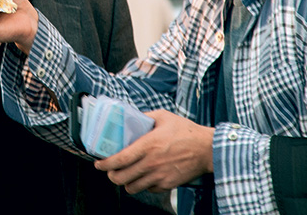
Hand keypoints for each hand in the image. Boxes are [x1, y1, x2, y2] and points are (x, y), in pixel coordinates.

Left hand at [94, 109, 213, 192]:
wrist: (207, 149)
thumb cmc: (186, 131)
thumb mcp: (163, 117)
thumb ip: (145, 117)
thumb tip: (132, 117)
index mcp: (148, 145)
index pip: (120, 159)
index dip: (105, 164)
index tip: (98, 163)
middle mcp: (151, 163)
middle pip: (121, 177)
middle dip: (111, 175)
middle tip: (110, 169)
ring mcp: (159, 176)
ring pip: (132, 188)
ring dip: (126, 182)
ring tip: (125, 175)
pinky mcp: (167, 184)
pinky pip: (148, 190)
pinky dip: (143, 185)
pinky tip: (144, 176)